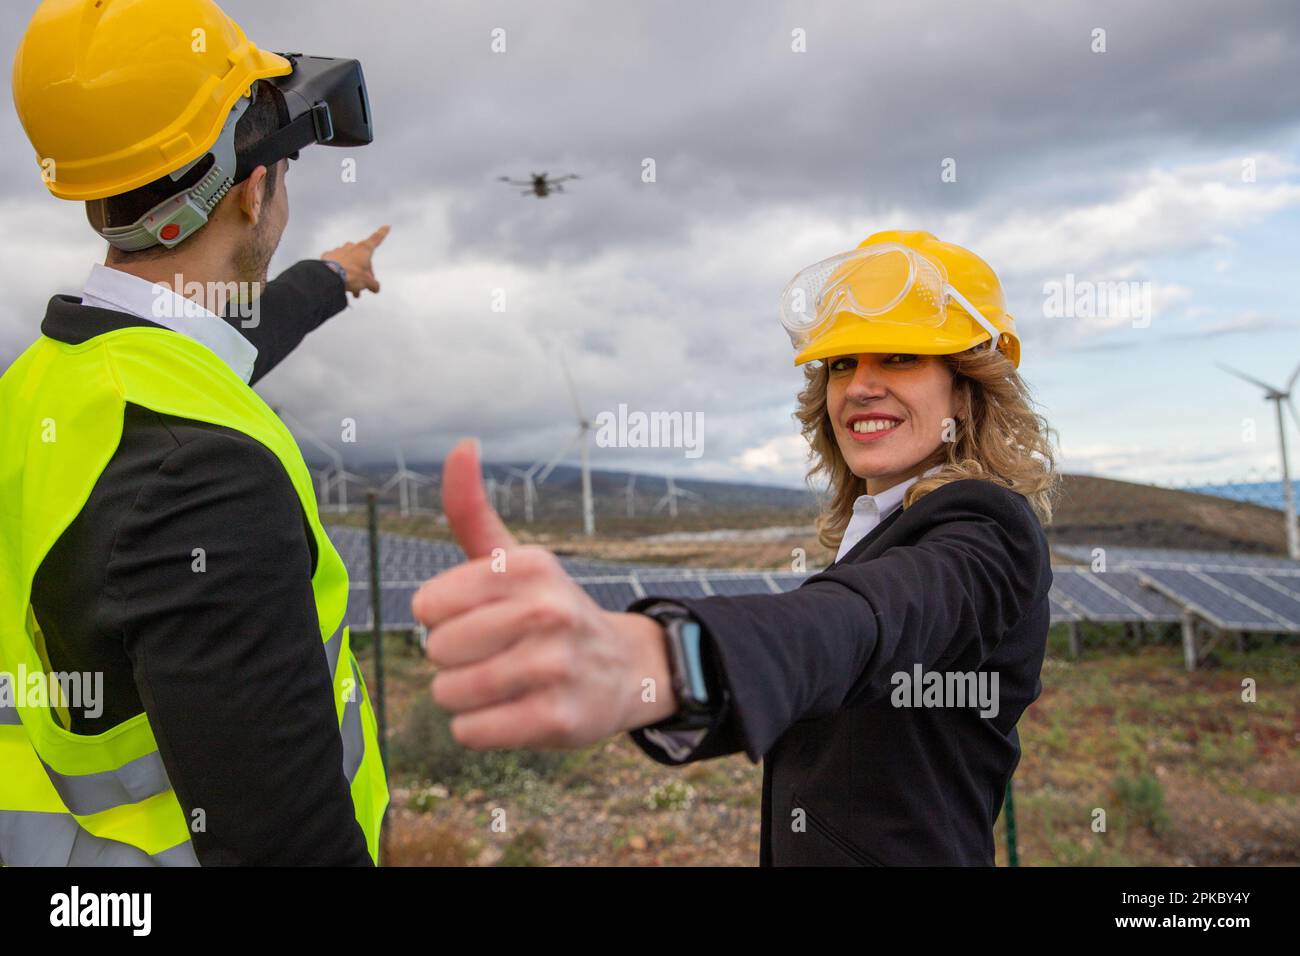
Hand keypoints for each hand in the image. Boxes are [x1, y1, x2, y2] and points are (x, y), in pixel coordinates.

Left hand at [321, 224, 389, 298]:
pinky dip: (339, 270)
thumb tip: (376, 288)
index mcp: (364, 249)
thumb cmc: (352, 276)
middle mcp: (352, 246)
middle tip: (364, 286)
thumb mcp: (367, 283)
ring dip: (352, 273)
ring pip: (349, 262)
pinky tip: (339, 280)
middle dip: (364, 271)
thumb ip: (374, 285)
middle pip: (362, 258)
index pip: (376, 239)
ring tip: (352, 289)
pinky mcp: (328, 255)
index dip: (382, 233)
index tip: (387, 225)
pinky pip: (336, 262)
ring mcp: (339, 250)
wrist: (329, 276)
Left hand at [411, 439, 678, 748]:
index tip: (479, 616)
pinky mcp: (557, 719)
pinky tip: (512, 711)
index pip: (427, 604)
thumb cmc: (548, 610)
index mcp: (528, 566)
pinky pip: (471, 731)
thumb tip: (461, 446)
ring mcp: (555, 667)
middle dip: (454, 659)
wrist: (624, 669)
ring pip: (449, 693)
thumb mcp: (515, 558)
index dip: (442, 618)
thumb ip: (473, 509)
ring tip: (503, 683)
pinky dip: (479, 728)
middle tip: (495, 652)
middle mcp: (546, 611)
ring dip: (464, 696)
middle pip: (436, 650)